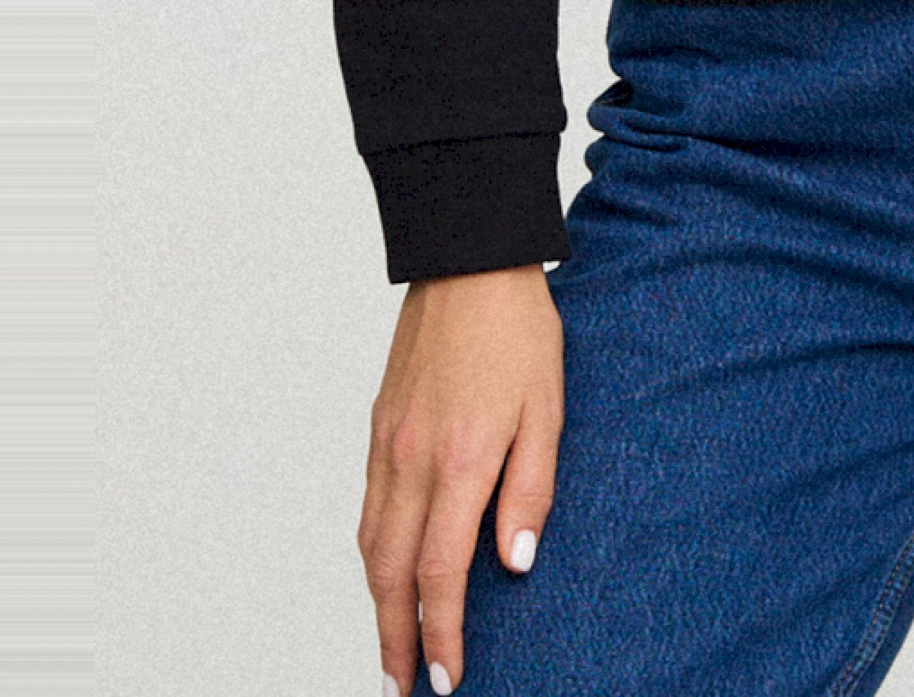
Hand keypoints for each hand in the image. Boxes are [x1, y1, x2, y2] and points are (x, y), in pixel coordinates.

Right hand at [359, 264, 562, 693]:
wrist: (468, 259)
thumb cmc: (518, 329)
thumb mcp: (547, 407)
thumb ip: (531, 489)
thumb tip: (515, 564)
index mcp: (459, 460)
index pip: (440, 573)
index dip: (442, 633)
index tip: (447, 677)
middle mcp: (412, 459)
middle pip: (390, 574)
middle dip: (395, 638)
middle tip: (401, 687)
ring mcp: (388, 443)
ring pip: (370, 544)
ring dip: (377, 603)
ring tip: (390, 644)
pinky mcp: (379, 425)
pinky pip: (367, 506)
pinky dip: (372, 553)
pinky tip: (385, 569)